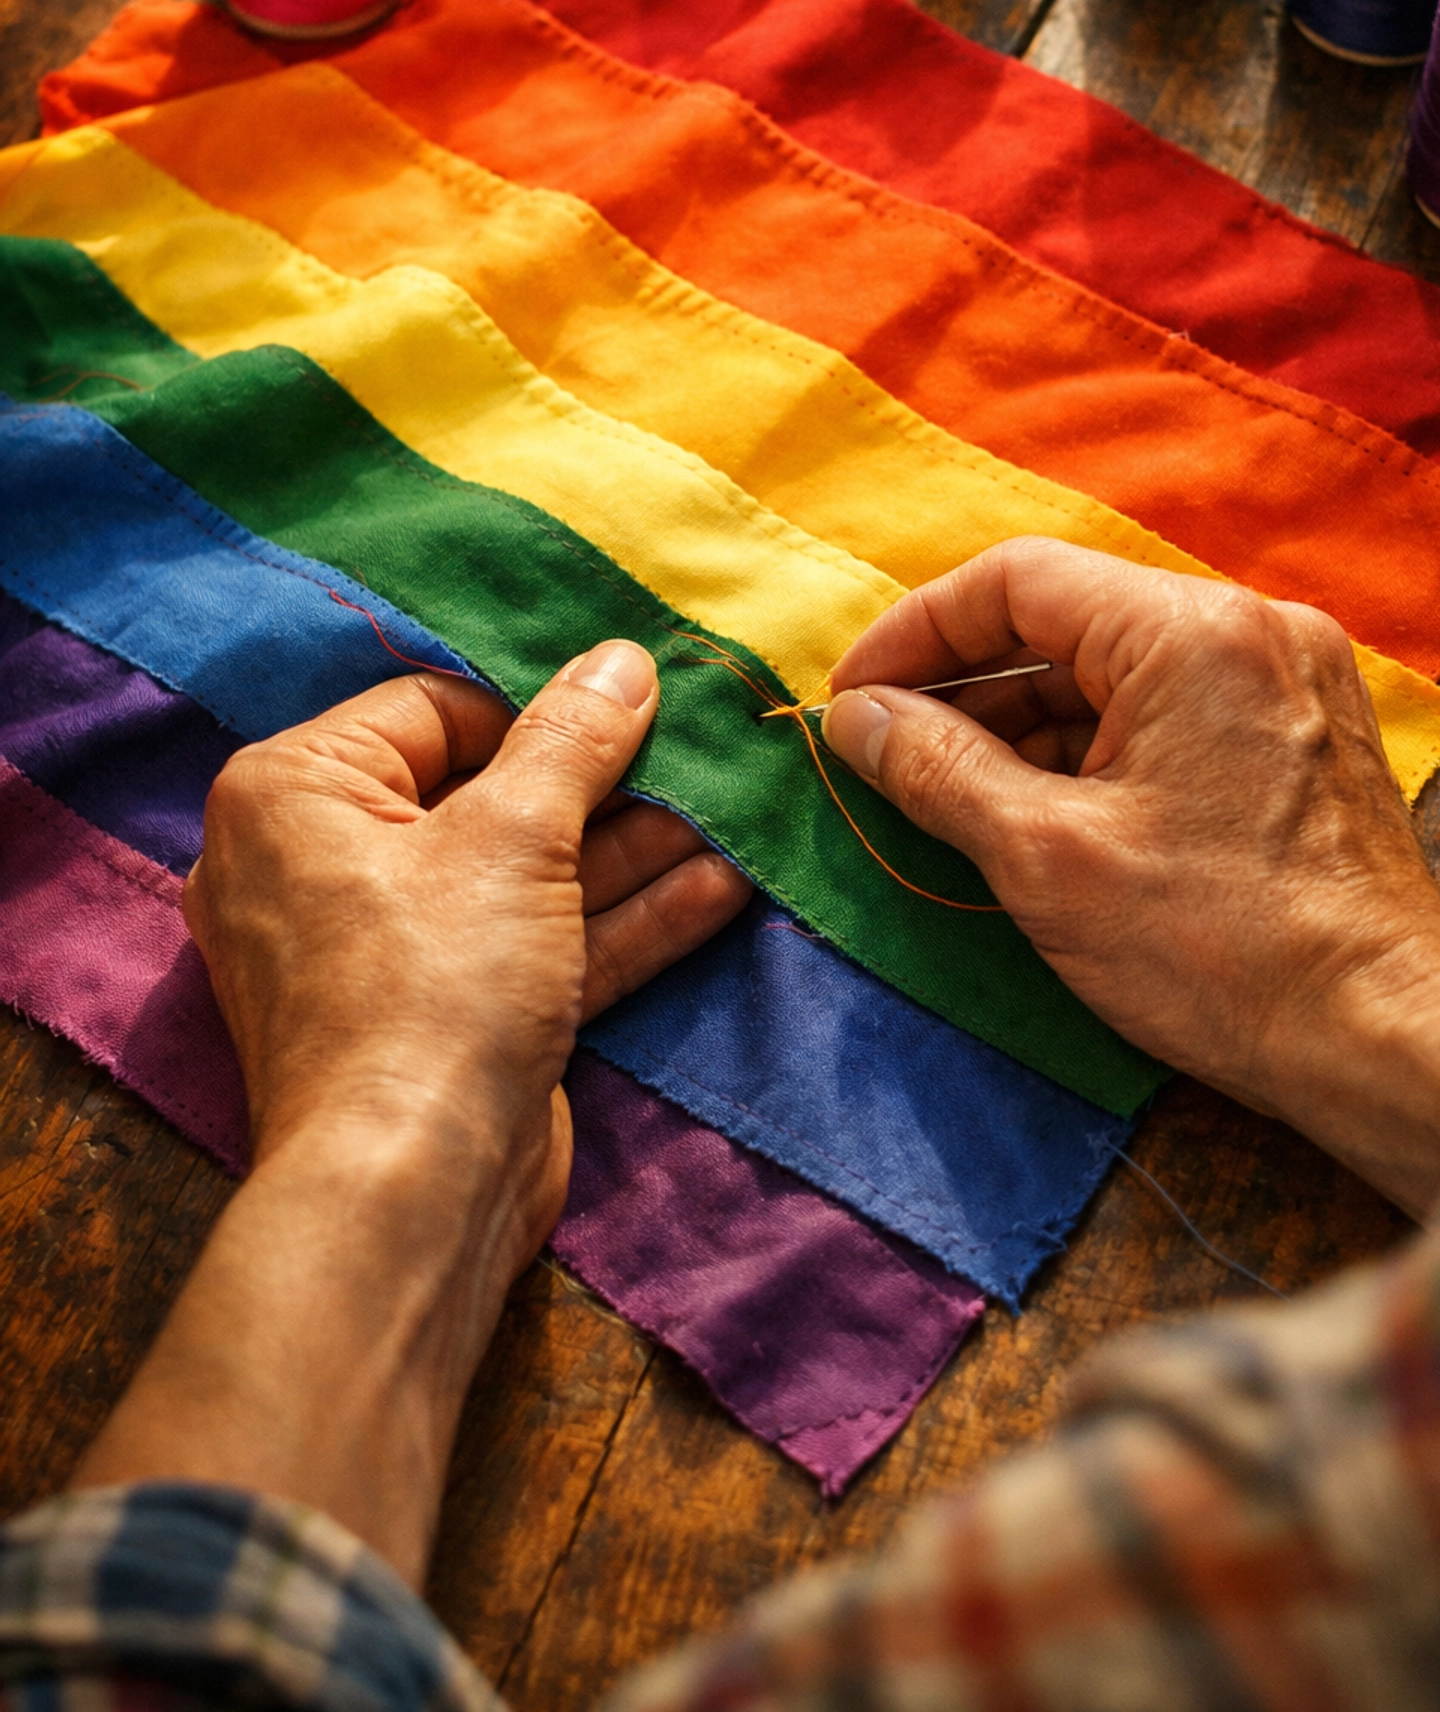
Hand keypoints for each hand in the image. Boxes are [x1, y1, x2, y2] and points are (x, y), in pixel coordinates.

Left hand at [185, 644, 748, 1218]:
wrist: (412, 1193)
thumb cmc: (433, 986)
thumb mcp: (514, 836)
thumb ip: (574, 740)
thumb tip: (622, 659)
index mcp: (295, 794)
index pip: (432, 709)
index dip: (537, 706)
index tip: (632, 701)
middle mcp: (324, 864)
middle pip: (486, 792)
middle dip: (602, 782)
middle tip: (697, 749)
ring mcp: (390, 950)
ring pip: (526, 876)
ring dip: (631, 850)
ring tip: (732, 812)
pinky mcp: (452, 1017)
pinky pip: (539, 942)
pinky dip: (620, 919)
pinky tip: (718, 888)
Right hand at [822, 539, 1439, 1215]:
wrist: (1382, 1041)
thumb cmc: (1223, 953)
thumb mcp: (1047, 858)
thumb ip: (937, 768)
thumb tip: (856, 719)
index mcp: (1191, 633)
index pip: (1018, 580)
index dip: (916, 633)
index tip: (852, 697)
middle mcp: (1252, 629)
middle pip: (1069, 619)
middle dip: (966, 683)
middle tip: (884, 749)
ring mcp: (1288, 678)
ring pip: (1118, 667)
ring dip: (1025, 719)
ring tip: (948, 789)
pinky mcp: (1302, 734)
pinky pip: (1171, 706)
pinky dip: (1094, 745)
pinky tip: (1036, 806)